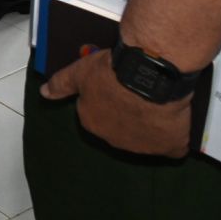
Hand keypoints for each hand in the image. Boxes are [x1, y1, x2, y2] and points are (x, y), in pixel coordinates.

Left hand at [40, 49, 192, 157]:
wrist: (148, 75)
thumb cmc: (111, 71)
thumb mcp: (79, 72)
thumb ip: (61, 84)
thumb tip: (45, 93)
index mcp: (92, 122)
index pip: (96, 113)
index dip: (106, 98)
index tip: (115, 86)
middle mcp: (114, 140)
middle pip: (120, 127)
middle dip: (127, 113)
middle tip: (136, 92)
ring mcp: (143, 147)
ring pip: (146, 138)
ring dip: (150, 125)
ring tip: (157, 101)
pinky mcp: (169, 147)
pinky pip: (172, 148)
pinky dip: (174, 139)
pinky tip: (175, 125)